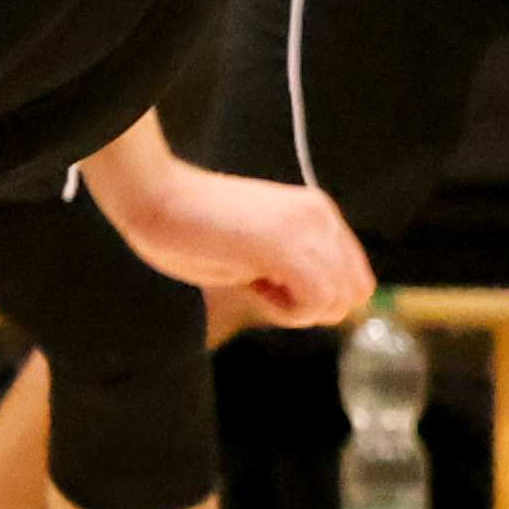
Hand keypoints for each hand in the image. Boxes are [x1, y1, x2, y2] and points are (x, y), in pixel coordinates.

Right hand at [78, 134, 372, 327]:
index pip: (355, 278)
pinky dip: (287, 311)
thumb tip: (320, 303)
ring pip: (339, 301)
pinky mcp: (288, 247)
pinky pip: (317, 302)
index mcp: (316, 212)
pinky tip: (252, 287)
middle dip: (314, 307)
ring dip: (298, 310)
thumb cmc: (190, 229)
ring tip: (255, 284)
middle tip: (266, 290)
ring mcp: (307, 228)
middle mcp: (321, 216)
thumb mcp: (260, 249)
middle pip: (355, 293)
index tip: (273, 285)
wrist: (154, 198)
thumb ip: (294, 265)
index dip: (318, 298)